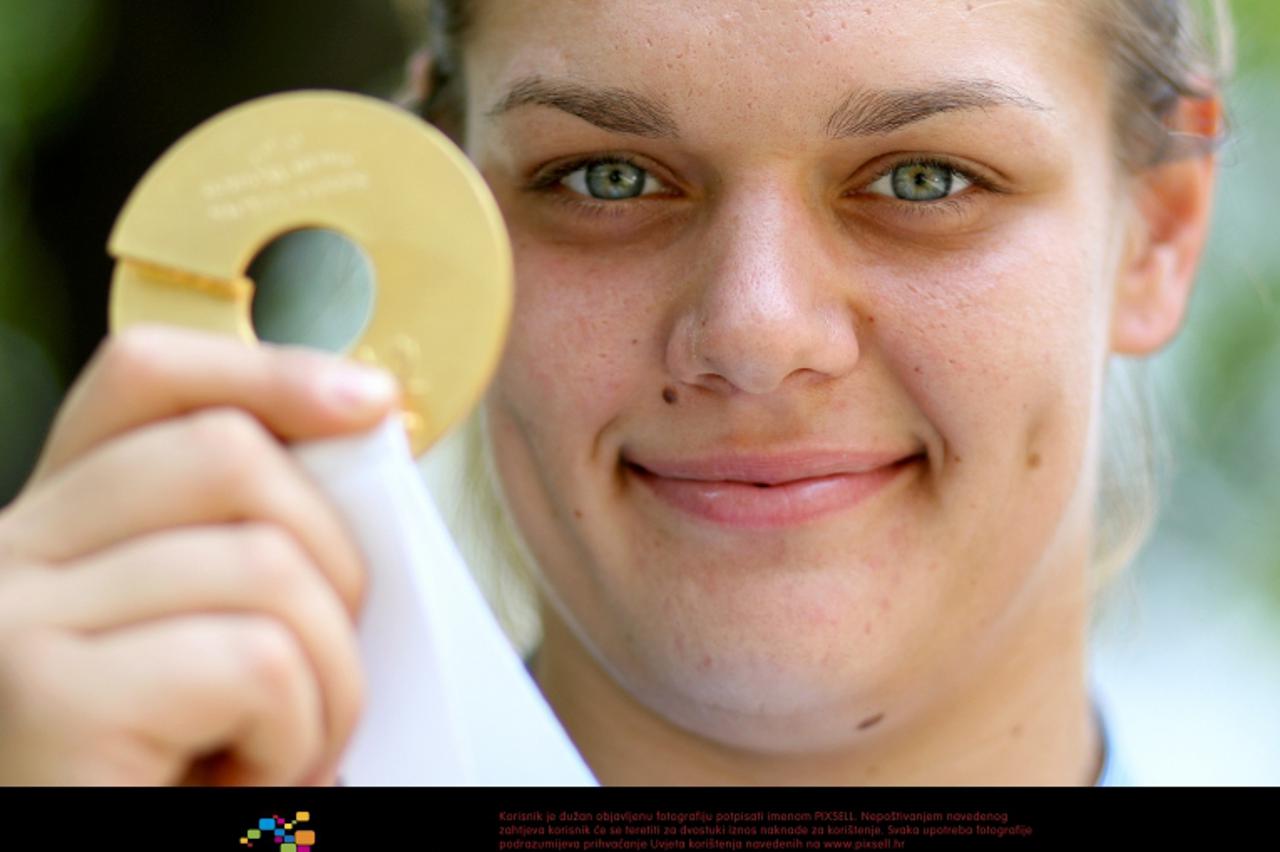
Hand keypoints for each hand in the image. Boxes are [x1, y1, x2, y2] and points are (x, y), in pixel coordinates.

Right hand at [0, 324, 398, 784]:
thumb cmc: (169, 787)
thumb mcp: (205, 656)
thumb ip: (244, 555)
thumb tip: (363, 440)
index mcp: (45, 538)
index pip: (143, 382)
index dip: (264, 369)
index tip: (370, 403)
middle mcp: (2, 562)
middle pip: (229, 453)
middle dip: (334, 559)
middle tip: (321, 678)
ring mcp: (12, 623)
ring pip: (269, 563)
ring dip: (329, 681)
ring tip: (282, 762)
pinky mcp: (49, 696)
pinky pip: (258, 659)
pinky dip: (298, 735)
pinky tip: (248, 796)